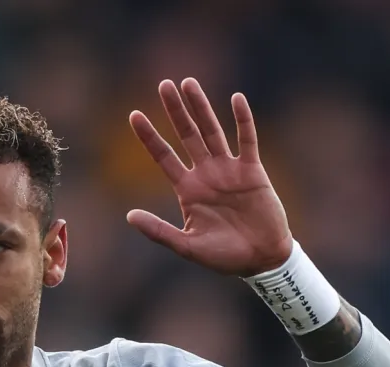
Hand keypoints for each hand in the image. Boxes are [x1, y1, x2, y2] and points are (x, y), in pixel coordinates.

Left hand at [127, 78, 292, 276]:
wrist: (260, 260)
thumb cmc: (223, 256)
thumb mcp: (186, 245)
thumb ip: (158, 230)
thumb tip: (129, 216)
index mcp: (187, 189)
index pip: (163, 156)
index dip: (149, 136)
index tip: (133, 115)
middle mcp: (206, 174)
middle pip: (186, 135)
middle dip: (175, 111)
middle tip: (163, 84)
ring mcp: (229, 170)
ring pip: (212, 131)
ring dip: (201, 107)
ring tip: (189, 83)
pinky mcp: (253, 171)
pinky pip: (247, 141)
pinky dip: (242, 120)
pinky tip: (235, 99)